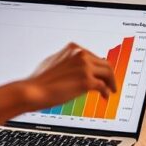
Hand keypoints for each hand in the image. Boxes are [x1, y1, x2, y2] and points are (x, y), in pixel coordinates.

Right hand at [0, 43, 116, 124]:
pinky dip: (106, 92)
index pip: (94, 56)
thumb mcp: (55, 63)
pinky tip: (105, 96)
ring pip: (107, 73)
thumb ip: (69, 62)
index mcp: (74, 49)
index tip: (103, 74)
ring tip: (111, 91)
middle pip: (104, 63)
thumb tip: (81, 68)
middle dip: (109, 75)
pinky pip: (103, 86)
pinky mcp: (86, 81)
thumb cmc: (40, 81)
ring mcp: (84, 67)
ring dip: (111, 83)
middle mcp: (81, 55)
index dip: (100, 67)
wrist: (33, 91)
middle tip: (111, 84)